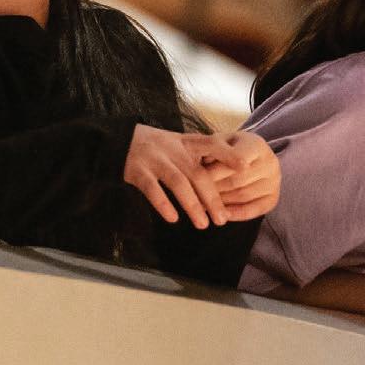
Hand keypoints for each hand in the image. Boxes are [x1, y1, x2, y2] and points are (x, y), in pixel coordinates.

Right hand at [124, 125, 248, 228]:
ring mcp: (155, 159)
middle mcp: (173, 149)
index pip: (213, 144)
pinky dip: (163, 204)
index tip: (246, 168)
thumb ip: (200, 158)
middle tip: (222, 220)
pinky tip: (173, 218)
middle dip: (212, 198)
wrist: (119, 140)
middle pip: (198, 174)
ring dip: (192, 205)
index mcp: (187, 142)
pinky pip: (152, 189)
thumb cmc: (157, 147)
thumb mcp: (180, 144)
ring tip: (203, 225)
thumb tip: (228, 182)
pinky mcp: (137, 171)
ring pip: (178, 183)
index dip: (229, 155)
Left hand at [202, 131, 279, 219]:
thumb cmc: (228, 149)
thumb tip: (199, 170)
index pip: (237, 159)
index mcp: (256, 144)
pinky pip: (253, 210)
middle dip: (214, 187)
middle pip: (238, 179)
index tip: (198, 176)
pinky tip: (221, 214)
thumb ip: (211, 152)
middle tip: (194, 194)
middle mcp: (270, 162)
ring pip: (243, 195)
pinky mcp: (273, 199)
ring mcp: (274, 182)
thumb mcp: (220, 143)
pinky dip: (236, 214)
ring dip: (221, 201)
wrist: (249, 157)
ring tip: (201, 204)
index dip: (217, 169)